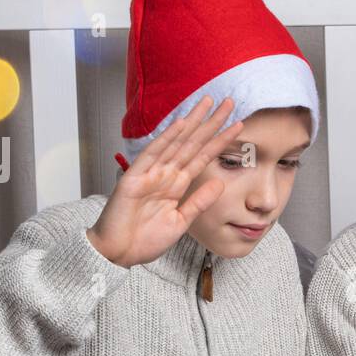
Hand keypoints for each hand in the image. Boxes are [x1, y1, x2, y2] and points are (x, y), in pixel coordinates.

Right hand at [86, 95, 241, 267]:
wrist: (118, 253)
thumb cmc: (144, 240)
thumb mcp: (181, 221)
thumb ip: (199, 202)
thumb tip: (220, 183)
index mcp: (176, 185)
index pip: (202, 157)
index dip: (220, 141)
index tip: (238, 125)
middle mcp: (165, 175)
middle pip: (193, 143)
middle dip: (211, 123)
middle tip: (229, 102)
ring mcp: (150, 173)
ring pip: (176, 142)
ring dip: (193, 122)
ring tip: (209, 103)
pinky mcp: (135, 177)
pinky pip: (153, 154)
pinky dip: (167, 138)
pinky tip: (182, 123)